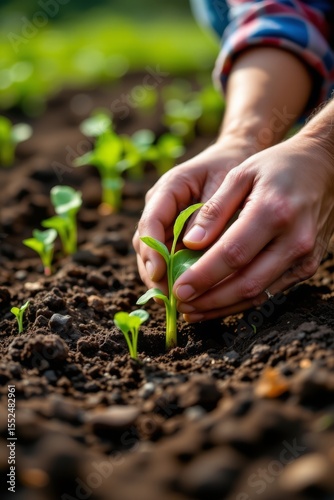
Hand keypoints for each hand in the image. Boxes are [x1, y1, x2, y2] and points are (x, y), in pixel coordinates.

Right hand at [132, 139, 252, 293]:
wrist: (234, 158)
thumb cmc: (230, 167)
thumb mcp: (223, 184)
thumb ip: (208, 213)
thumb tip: (191, 246)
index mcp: (168, 189)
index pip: (151, 222)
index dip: (152, 250)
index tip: (159, 273)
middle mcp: (160, 206)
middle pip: (145, 244)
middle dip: (153, 272)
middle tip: (165, 298)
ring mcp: (164, 220)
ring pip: (152, 253)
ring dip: (160, 278)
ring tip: (172, 302)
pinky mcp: (173, 233)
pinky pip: (166, 256)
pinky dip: (172, 275)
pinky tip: (182, 292)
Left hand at [174, 134, 333, 320]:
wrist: (325, 168)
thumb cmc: (278, 166)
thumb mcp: (241, 174)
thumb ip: (215, 210)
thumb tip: (190, 243)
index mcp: (274, 212)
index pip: (233, 254)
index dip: (203, 276)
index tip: (178, 289)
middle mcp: (294, 240)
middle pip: (247, 282)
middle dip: (210, 300)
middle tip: (181, 305)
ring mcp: (305, 257)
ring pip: (259, 294)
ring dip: (223, 307)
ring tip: (194, 310)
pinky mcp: (308, 266)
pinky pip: (271, 291)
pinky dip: (243, 300)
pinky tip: (219, 302)